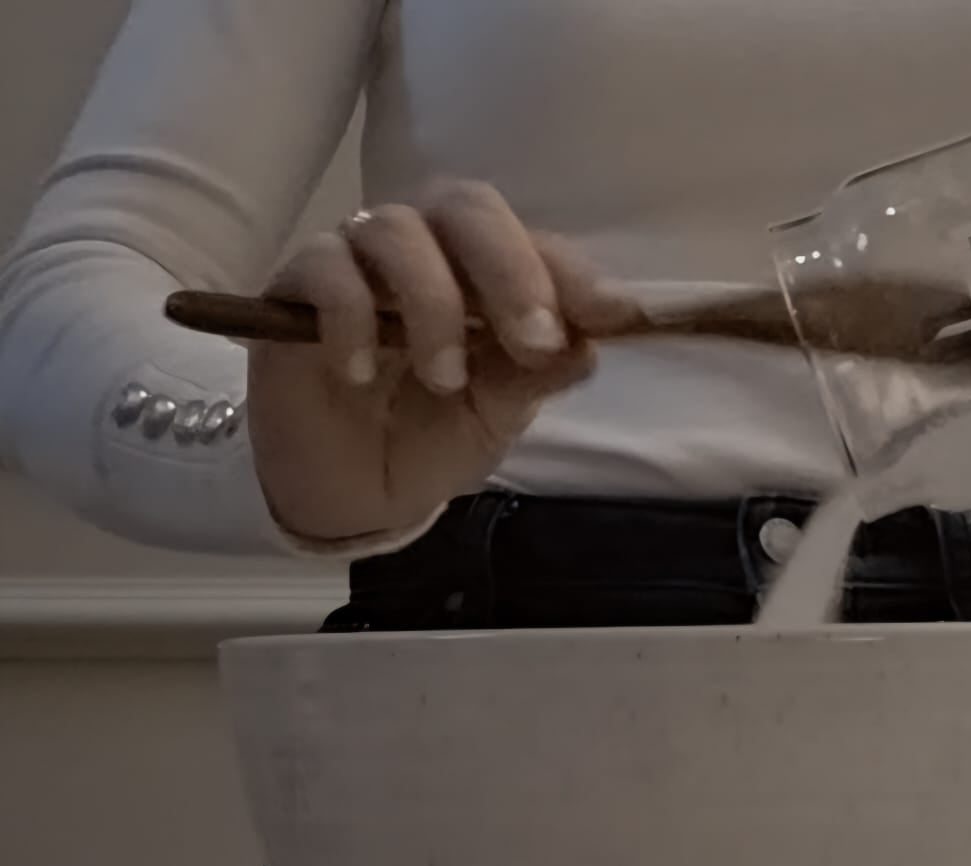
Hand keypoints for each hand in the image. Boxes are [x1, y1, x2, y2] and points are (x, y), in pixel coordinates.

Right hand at [247, 179, 638, 541]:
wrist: (350, 490)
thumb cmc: (431, 439)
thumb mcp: (496, 419)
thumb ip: (532, 380)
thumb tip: (587, 348)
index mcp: (485, 274)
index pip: (533, 244)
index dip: (574, 274)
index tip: (613, 317)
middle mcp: (426, 250)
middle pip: (467, 208)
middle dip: (510, 270)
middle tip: (532, 339)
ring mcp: (358, 260)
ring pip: (396, 232)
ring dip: (433, 304)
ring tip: (445, 378)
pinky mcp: (296, 286)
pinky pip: (325, 269)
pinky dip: (351, 317)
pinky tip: (360, 373)